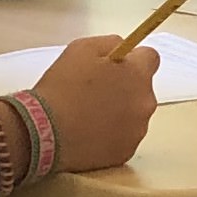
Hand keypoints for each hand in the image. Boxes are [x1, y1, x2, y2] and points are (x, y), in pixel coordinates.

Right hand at [29, 33, 161, 170]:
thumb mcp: (82, 48)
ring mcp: (138, 131)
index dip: (133, 61)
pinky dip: (112, 136)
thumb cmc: (62, 85)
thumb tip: (124, 49)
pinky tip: (89, 133)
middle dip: (126, 88)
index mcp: (138, 73)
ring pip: (134, 116)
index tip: (117, 67)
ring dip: (120, 113)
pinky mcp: (126, 153)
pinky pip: (124, 138)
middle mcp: (146, 102)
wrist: (45, 130)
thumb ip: (111, 43)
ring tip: (89, 116)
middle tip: (97, 93)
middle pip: (142, 89)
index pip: (151, 58)